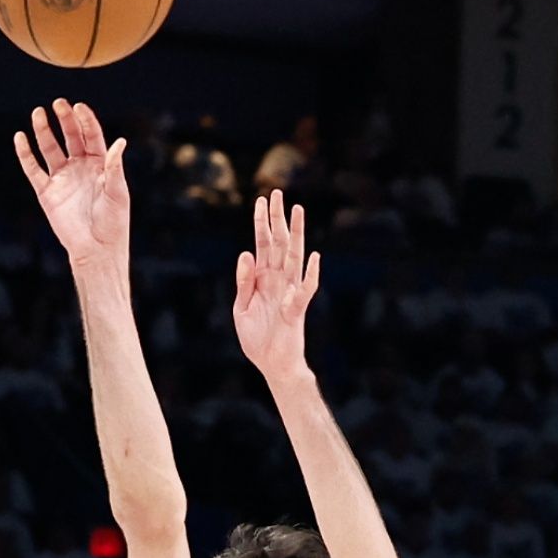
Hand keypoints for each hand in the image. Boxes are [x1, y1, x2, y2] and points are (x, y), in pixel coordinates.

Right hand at [13, 99, 129, 263]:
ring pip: (50, 148)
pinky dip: (26, 154)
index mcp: (99, 164)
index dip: (85, 120)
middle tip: (58, 103)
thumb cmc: (113, 222)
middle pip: (70, 137)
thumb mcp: (118, 192)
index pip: (91, 136)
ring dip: (43, 130)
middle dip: (64, 119)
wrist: (96, 249)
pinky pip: (33, 169)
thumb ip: (115, 167)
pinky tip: (20, 137)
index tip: (78, 106)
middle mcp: (80, 167)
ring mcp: (62, 178)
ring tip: (37, 113)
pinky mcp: (46, 192)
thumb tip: (120, 142)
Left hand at [233, 190, 319, 381]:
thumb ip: (243, 282)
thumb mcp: (241, 308)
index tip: (261, 200)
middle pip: (279, 243)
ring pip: (294, 257)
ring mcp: (289, 292)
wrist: (271, 364)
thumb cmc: (257, 338)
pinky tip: (315, 258)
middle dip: (277, 218)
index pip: (262, 244)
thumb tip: (245, 254)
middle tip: (277, 192)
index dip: (261, 223)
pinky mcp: (296, 310)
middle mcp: (278, 280)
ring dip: (297, 234)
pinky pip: (305, 291)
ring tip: (298, 211)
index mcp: (263, 279)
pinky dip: (311, 275)